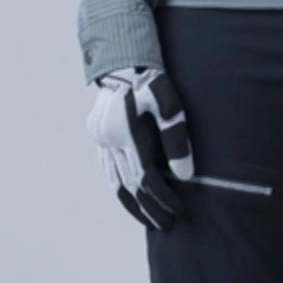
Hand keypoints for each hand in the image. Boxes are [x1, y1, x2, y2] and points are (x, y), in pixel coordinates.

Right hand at [86, 65, 194, 230]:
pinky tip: (131, 194)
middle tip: (166, 225)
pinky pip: (108, 168)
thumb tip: (185, 175)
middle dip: (148, 209)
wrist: (122, 57)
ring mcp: (100, 137)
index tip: (178, 211)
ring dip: (132, 203)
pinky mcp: (98, 133)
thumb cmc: (150, 76)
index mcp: (126, 131)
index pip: (146, 178)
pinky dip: (121, 185)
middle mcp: (108, 138)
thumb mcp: (168, 100)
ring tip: (149, 219)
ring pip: (114, 180)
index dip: (162, 198)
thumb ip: (176, 137)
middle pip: (128, 185)